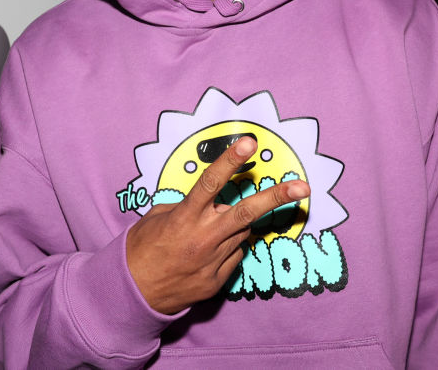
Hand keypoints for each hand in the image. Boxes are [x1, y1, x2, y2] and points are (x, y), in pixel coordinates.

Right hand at [125, 135, 309, 313]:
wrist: (134, 294)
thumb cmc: (142, 248)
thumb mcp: (158, 216)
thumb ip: (187, 205)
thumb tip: (211, 201)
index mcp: (184, 217)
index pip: (211, 182)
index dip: (231, 161)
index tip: (249, 143)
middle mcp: (203, 238)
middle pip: (246, 212)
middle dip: (277, 197)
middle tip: (303, 187)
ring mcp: (213, 261)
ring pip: (242, 233)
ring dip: (236, 226)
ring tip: (211, 231)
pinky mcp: (218, 281)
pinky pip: (234, 256)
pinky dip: (228, 248)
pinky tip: (208, 253)